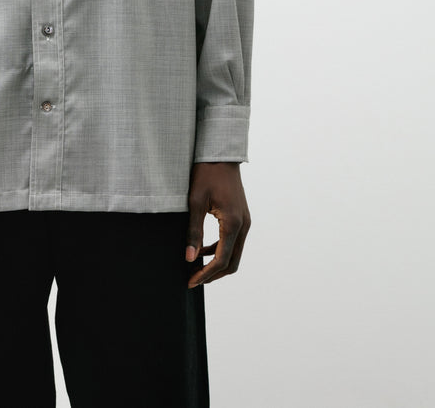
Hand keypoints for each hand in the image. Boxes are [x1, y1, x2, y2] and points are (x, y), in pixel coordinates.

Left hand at [185, 161, 249, 288]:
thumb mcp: (195, 202)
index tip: (191, 281)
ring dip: (217, 263)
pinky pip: (234, 241)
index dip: (206, 274)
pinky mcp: (242, 217)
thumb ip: (193, 231)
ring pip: (235, 253)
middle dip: (213, 274)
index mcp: (232, 223)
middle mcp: (243, 225)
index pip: (221, 260)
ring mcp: (245, 221)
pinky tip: (204, 249)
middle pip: (232, 262)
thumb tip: (189, 258)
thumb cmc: (206, 174)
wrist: (221, 154)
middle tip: (193, 279)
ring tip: (196, 266)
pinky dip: (221, 250)